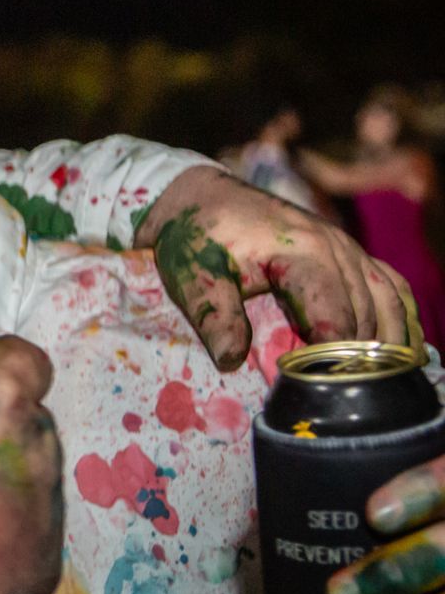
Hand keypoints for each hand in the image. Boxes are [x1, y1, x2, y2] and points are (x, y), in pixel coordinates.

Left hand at [135, 166, 420, 370]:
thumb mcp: (193, 274)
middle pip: (366, 312)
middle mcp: (336, 247)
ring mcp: (347, 247)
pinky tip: (401, 347)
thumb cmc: (196, 237)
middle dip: (360, 356)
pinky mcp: (348, 251)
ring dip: (387, 339)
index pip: (336, 313)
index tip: (327, 386)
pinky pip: (390, 283)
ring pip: (387, 299)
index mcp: (302, 252)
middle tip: (347, 394)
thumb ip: (214, 314)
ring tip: (377, 381)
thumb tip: (231, 360)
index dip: (335, 354)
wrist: (202, 198)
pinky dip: (400, 315)